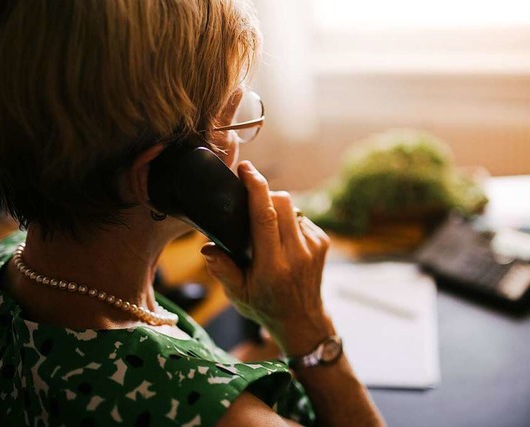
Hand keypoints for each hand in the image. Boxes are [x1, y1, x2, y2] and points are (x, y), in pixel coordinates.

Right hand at [201, 161, 333, 355]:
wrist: (302, 319)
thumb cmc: (265, 306)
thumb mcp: (237, 294)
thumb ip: (221, 270)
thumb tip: (206, 247)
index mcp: (272, 265)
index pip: (266, 216)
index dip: (256, 187)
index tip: (245, 169)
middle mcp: (296, 253)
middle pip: (281, 202)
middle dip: (264, 194)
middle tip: (250, 205)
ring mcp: (313, 246)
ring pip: (292, 206)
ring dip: (275, 209)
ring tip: (265, 230)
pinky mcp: (322, 242)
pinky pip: (300, 217)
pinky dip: (287, 221)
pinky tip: (281, 240)